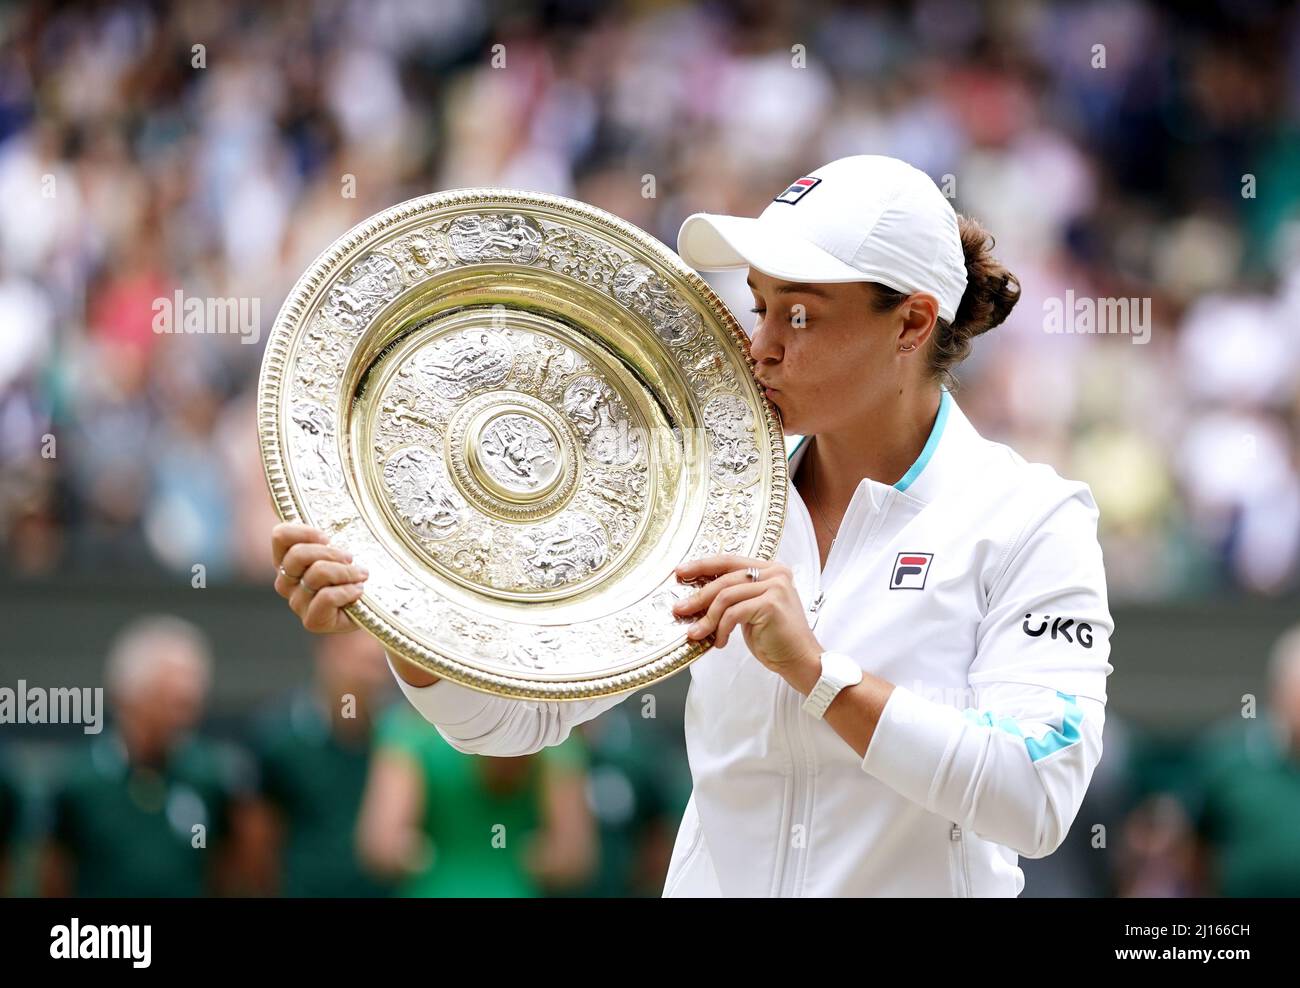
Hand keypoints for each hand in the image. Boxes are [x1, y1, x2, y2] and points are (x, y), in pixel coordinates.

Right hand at [271, 522, 368, 633]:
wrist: (376, 604)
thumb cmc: (355, 569)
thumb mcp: (343, 542)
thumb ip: (325, 522)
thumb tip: (289, 487)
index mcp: (287, 559)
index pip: (280, 536)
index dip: (305, 532)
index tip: (328, 537)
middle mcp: (286, 581)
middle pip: (298, 555)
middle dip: (331, 553)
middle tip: (350, 557)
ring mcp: (297, 602)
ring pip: (316, 574)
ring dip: (346, 572)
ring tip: (361, 574)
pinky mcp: (312, 621)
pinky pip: (326, 597)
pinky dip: (348, 591)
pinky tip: (358, 591)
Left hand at [672, 554, 822, 674]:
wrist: (800, 660)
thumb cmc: (775, 638)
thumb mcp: (751, 611)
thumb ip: (734, 597)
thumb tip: (698, 596)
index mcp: (771, 569)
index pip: (730, 561)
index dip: (703, 565)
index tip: (681, 573)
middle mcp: (775, 573)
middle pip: (725, 578)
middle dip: (698, 595)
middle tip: (680, 609)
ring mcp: (775, 586)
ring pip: (726, 596)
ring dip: (707, 617)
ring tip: (697, 633)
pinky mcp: (771, 604)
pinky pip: (733, 613)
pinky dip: (722, 628)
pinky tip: (720, 641)